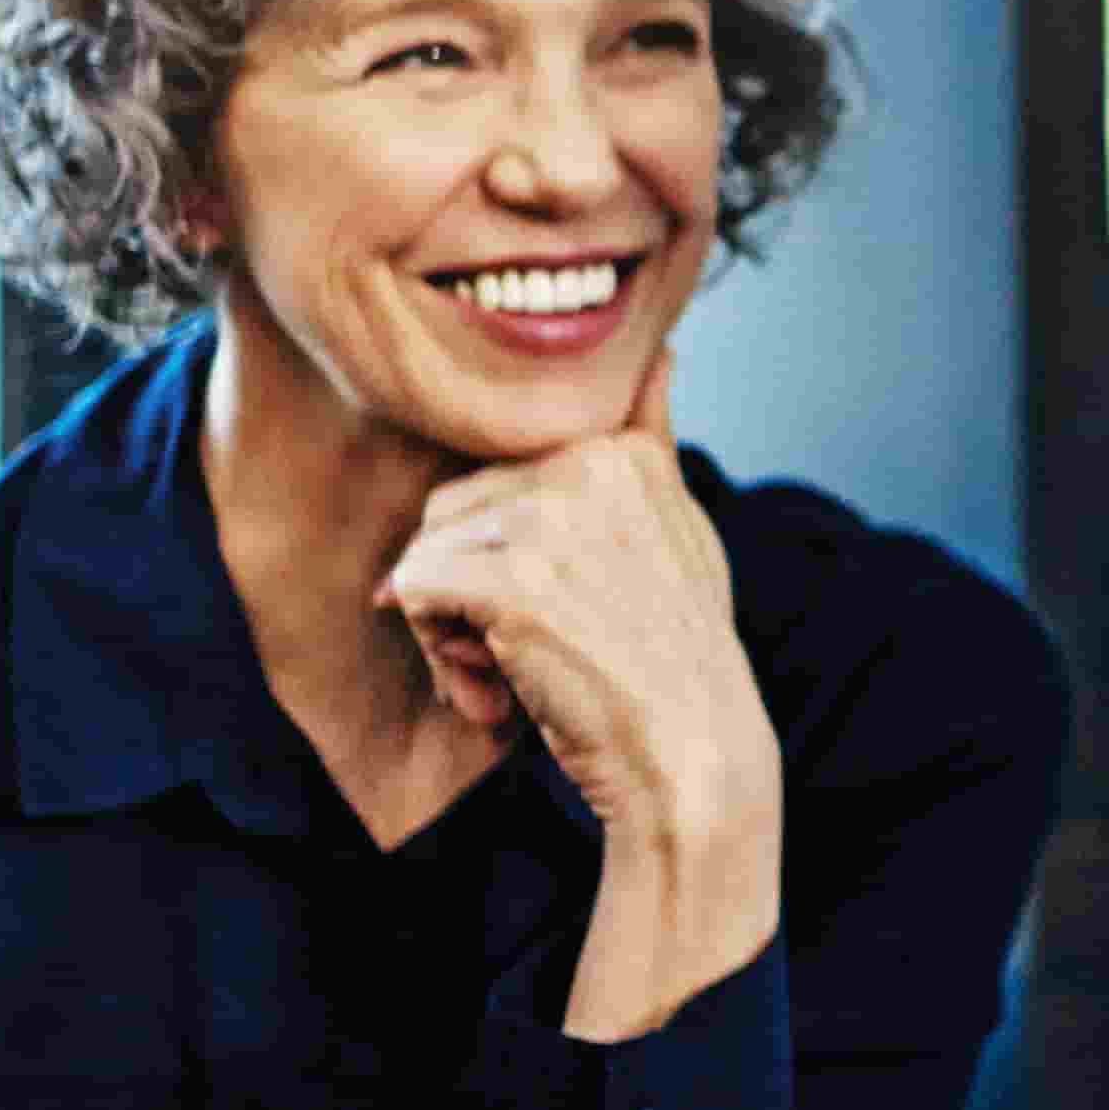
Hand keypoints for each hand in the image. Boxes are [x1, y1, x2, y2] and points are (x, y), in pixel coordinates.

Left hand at [382, 349, 783, 1032]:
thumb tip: (659, 351)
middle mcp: (588, 465)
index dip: (502, 556)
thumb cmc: (677, 660)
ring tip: (509, 682)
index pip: (499, 477)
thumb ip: (653, 442)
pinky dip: (439, 656)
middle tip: (513, 664)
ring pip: (427, 551)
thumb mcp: (680, 531)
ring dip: (449, 631)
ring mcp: (550, 517)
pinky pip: (414, 591)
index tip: (546, 617)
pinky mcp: (512, 578)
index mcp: (623, 449)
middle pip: (451, 509)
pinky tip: (497, 700)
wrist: (694, 758)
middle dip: (463, 593)